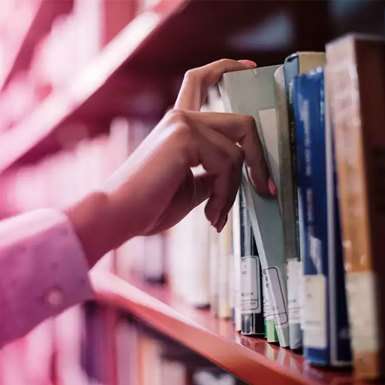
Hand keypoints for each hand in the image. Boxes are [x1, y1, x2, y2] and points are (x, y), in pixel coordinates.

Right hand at [67, 59, 271, 266]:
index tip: (249, 67)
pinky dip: (227, 193)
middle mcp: (181, 117)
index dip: (227, 68)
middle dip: (259, 158)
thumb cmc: (151, 204)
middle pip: (241, 123)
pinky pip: (228, 162)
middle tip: (263, 187)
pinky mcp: (184, 137)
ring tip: (217, 213)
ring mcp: (182, 123)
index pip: (201, 80)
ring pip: (238, 150)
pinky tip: (211, 213)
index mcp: (179, 125)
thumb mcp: (193, 187)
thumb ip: (215, 174)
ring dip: (234, 189)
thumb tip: (239, 176)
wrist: (119, 216)